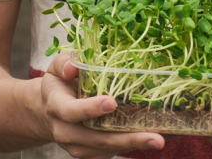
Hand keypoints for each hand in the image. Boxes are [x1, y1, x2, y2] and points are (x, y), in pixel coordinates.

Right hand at [40, 52, 164, 158]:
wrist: (48, 112)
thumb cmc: (59, 84)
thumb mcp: (57, 67)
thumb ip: (64, 62)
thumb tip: (73, 67)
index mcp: (57, 106)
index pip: (71, 111)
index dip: (90, 109)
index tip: (112, 103)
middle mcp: (66, 131)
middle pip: (98, 138)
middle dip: (128, 139)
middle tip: (156, 137)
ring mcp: (79, 146)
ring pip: (109, 148)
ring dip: (137, 145)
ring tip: (163, 138)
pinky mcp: (90, 153)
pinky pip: (112, 151)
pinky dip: (136, 145)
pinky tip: (160, 137)